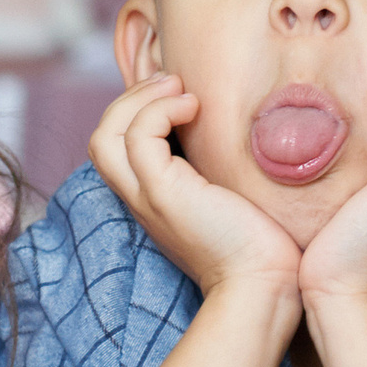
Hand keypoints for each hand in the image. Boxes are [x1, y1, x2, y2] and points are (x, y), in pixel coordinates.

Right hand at [88, 71, 303, 301]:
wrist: (264, 284)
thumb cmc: (261, 244)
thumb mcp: (231, 196)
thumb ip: (218, 169)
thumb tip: (234, 130)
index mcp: (154, 198)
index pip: (117, 148)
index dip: (136, 112)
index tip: (178, 94)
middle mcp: (142, 198)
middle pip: (101, 138)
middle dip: (130, 98)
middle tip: (172, 82)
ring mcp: (148, 197)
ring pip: (106, 135)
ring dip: (140, 99)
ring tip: (179, 88)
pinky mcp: (163, 193)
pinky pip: (140, 136)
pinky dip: (161, 110)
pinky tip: (194, 107)